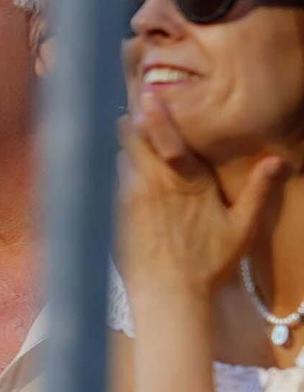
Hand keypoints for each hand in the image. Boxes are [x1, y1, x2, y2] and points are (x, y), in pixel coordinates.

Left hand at [115, 93, 289, 299]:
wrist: (170, 296)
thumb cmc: (210, 263)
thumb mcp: (242, 229)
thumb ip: (258, 191)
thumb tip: (279, 160)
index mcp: (186, 184)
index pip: (168, 140)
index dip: (157, 116)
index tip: (149, 94)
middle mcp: (152, 185)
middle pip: (135, 140)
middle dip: (136, 123)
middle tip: (139, 109)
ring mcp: (129, 198)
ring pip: (121, 157)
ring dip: (126, 145)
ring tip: (130, 132)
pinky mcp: (115, 212)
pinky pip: (113, 180)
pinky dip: (118, 169)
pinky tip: (124, 167)